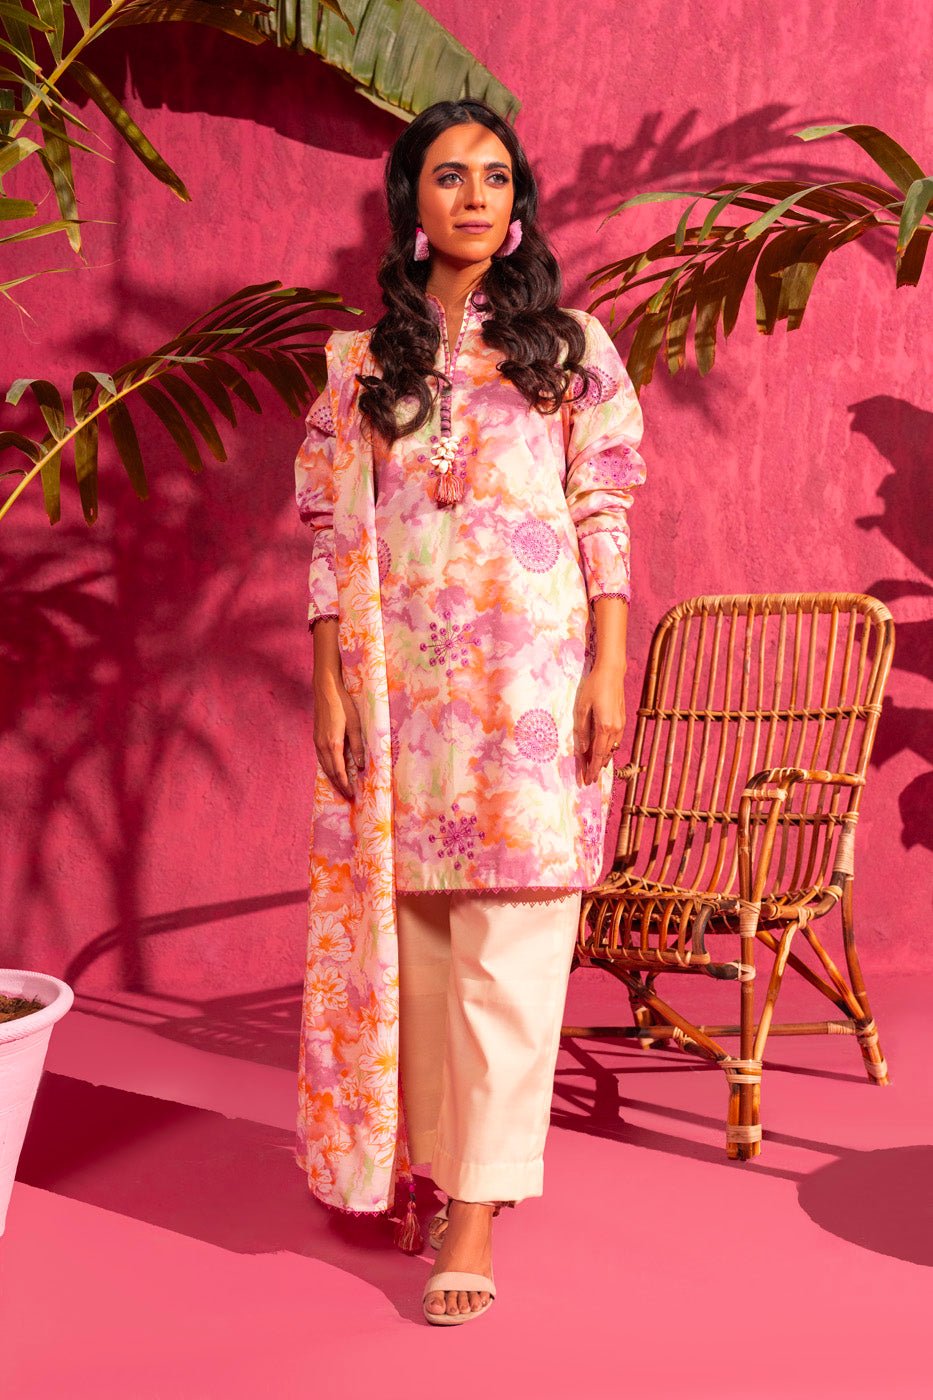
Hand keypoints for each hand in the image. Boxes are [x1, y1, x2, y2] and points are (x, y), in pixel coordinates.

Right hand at [313, 674, 365, 799]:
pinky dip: (327, 768)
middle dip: (339, 785)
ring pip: (324, 766)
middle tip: (347, 796)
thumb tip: (361, 765)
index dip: (345, 784)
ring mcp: (317, 742)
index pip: (338, 771)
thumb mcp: (355, 725)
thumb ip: (357, 746)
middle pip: (330, 772)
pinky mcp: (316, 738)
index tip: (351, 794)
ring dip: (332, 778)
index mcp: (333, 744)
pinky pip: (321, 759)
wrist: (326, 690)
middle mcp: (322, 746)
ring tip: (341, 787)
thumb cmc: (343, 705)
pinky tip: (332, 771)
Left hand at [574, 665, 625, 784]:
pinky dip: (608, 750)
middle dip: (596, 768)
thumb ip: (582, 730)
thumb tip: (582, 749)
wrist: (612, 672)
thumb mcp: (581, 708)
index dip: (591, 768)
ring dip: (603, 760)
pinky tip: (604, 753)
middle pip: (605, 755)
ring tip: (595, 770)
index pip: (596, 754)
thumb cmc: (594, 687)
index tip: (586, 780)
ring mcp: (620, 725)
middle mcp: (615, 729)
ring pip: (611, 749)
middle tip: (589, 780)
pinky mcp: (622, 720)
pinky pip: (615, 741)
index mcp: (604, 727)